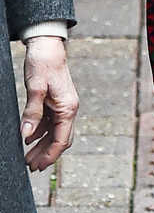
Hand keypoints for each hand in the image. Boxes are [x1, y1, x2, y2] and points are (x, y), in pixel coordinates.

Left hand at [21, 39, 77, 171]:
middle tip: (30, 167)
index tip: (38, 167)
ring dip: (42, 146)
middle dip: (45, 155)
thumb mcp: (35, 88)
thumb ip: (32, 112)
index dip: (50, 156)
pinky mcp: (56, 102)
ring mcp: (63, 106)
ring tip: (28, 158)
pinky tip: (28, 139)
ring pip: (54, 133)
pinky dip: (40, 134)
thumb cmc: (43, 64)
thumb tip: (26, 135)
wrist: (47, 46)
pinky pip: (50, 124)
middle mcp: (69, 109)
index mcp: (68, 108)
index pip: (61, 140)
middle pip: (59, 140)